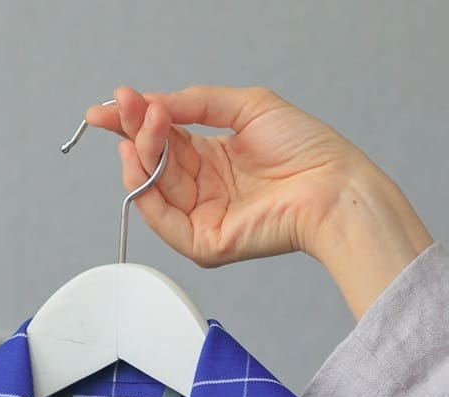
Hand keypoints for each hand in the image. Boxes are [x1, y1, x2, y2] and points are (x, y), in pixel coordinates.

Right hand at [86, 85, 434, 318]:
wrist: (334, 185)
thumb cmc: (308, 150)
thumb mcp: (247, 107)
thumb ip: (197, 103)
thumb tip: (154, 102)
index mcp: (214, 158)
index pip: (164, 138)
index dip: (137, 119)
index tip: (114, 101)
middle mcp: (204, 187)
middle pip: (154, 161)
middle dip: (135, 130)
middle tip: (126, 108)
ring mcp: (202, 216)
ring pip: (153, 186)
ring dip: (141, 152)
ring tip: (144, 123)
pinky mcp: (204, 243)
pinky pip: (163, 220)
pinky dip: (145, 191)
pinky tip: (141, 161)